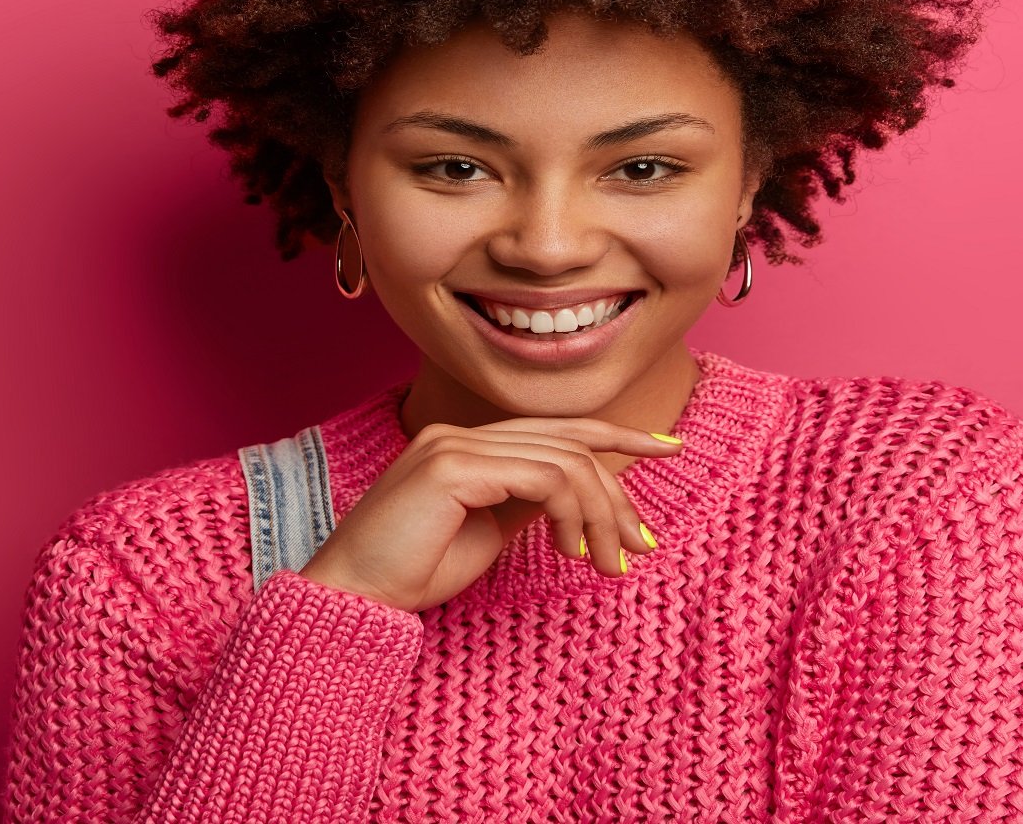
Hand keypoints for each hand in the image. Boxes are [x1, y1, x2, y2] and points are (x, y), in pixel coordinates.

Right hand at [297, 417, 682, 611]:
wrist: (355, 597)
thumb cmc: (413, 574)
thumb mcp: (487, 532)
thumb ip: (526, 502)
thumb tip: (578, 496)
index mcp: (468, 444)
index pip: (558, 427)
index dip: (618, 433)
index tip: (667, 446)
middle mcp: (461, 432)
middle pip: (571, 442)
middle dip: (617, 493)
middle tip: (639, 546)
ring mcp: (455, 443)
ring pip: (565, 459)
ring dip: (599, 514)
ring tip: (609, 563)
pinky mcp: (453, 464)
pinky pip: (542, 476)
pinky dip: (571, 512)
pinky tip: (572, 550)